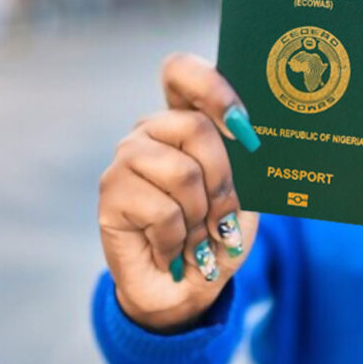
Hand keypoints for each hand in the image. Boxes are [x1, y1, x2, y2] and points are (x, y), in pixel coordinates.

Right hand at [98, 53, 260, 332]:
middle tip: (223, 219)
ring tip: (195, 239)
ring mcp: (127, 157)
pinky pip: (163, 211)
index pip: (182, 72)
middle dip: (222, 181)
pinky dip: (178, 240)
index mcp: (184, 120)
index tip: (243, 125)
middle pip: (196, 128)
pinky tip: (169, 249)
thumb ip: (244, 165)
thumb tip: (252, 138)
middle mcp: (151, 130)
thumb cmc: (214, 238)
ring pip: (183, 173)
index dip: (212, 87)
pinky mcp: (110, 191)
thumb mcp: (242, 199)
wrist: (182, 291)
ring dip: (201, 219)